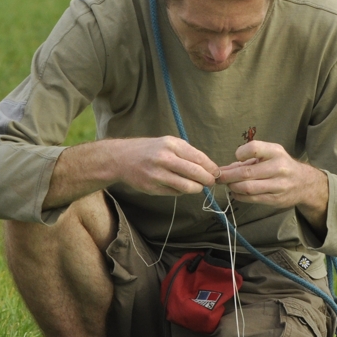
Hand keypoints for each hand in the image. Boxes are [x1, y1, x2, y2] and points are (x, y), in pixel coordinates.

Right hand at [44, 136, 219, 209]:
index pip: (199, 158)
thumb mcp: (168, 143)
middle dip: (207, 180)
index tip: (216, 173)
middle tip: (210, 182)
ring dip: (196, 188)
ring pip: (187, 187)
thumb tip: (209, 167)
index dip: (211, 168)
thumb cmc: (149, 149)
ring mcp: (157, 175)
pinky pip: (175, 193)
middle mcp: (164, 159)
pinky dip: (181, 191)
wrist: (121, 158)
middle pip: (196, 174)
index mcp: (171, 145)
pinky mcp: (152, 188)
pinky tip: (178, 186)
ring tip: (197, 186)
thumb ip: (187, 153)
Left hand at [215, 140, 328, 227]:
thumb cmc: (281, 165)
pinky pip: (252, 198)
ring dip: (232, 186)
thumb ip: (247, 160)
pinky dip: (239, 195)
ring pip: (247, 187)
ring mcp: (278, 185)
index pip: (254, 148)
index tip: (236, 157)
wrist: (304, 183)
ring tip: (227, 184)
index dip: (241, 153)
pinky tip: (235, 192)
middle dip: (227, 175)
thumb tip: (223, 169)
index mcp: (276, 152)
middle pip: (246, 173)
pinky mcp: (275, 199)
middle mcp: (279, 168)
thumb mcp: (269, 155)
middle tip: (217, 177)